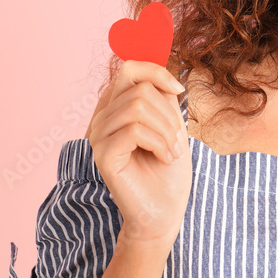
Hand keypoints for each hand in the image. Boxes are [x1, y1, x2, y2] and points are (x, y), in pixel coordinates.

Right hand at [86, 61, 192, 244]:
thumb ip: (162, 95)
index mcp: (116, 107)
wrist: (164, 210)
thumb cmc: (168, 167)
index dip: (157, 72)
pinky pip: (134, 130)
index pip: (129, 67)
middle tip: (177, 139)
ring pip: (138, 107)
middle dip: (169, 112)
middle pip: (139, 88)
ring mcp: (98, 136)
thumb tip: (161, 69)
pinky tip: (164, 158)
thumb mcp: (171, 122)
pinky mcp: (102, 155)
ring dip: (167, 130)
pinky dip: (159, 142)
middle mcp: (102, 118)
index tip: (179, 90)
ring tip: (172, 151)